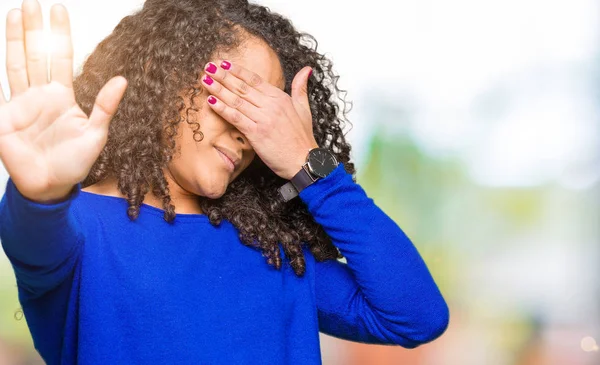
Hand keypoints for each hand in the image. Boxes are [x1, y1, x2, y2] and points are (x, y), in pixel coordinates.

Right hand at [0, 0, 126, 202]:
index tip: (58, 9)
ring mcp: (19, 104)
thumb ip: (105, 107)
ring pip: (15, 64)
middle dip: (33, 28)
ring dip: (14, 40)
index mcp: (62, 96)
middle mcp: (40, 94)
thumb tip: (123, 79)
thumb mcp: (96, 134)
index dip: (59, 33)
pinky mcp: (2, 117)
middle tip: (31, 3)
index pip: (61, 56)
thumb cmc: (75, 163)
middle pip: (36, 54)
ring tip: (15, 13)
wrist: (50, 187)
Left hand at [200, 60, 318, 180]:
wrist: (304, 161)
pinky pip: (236, 118)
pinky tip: (211, 101)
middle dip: (223, 76)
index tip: (223, 63)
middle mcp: (271, 105)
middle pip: (242, 87)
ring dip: (218, 89)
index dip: (237, 70)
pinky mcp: (256, 133)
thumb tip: (306, 69)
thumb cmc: (302, 138)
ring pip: (236, 100)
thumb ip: (301, 88)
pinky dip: (222, 108)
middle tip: (208, 66)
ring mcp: (263, 119)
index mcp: (280, 97)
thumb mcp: (304, 109)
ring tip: (204, 80)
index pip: (254, 79)